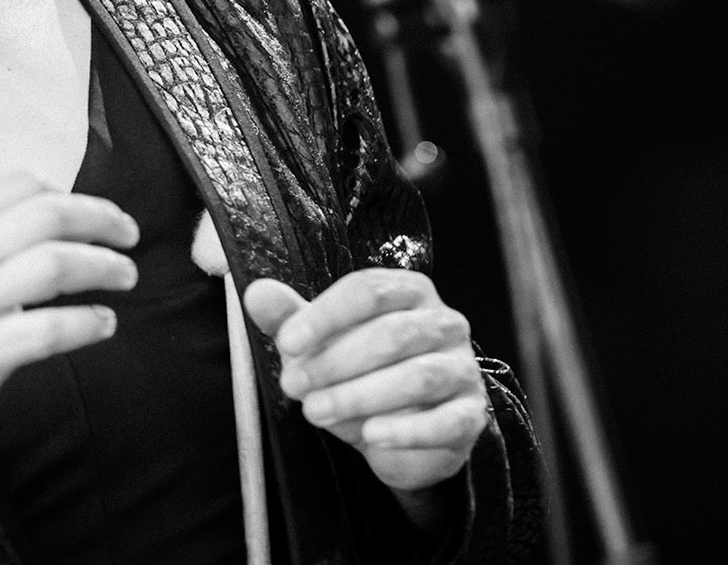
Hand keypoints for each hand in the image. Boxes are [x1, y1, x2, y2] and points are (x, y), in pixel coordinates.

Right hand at [0, 169, 138, 457]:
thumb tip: (50, 207)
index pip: (21, 182)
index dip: (69, 192)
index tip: (90, 210)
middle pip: (50, 215)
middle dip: (103, 219)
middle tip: (129, 233)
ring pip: (58, 265)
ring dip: (105, 267)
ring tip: (125, 275)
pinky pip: (52, 329)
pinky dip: (89, 323)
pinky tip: (103, 322)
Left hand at [242, 269, 485, 503]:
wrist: (397, 431)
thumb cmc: (358, 371)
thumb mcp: (320, 343)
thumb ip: (290, 318)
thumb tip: (256, 291)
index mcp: (408, 291)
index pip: (368, 290)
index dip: (326, 315)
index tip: (288, 342)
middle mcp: (443, 323)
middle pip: (393, 334)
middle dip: (336, 361)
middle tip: (293, 385)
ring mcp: (462, 369)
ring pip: (418, 376)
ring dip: (360, 396)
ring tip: (317, 412)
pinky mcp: (470, 415)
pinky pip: (445, 422)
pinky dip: (406, 431)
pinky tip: (370, 436)